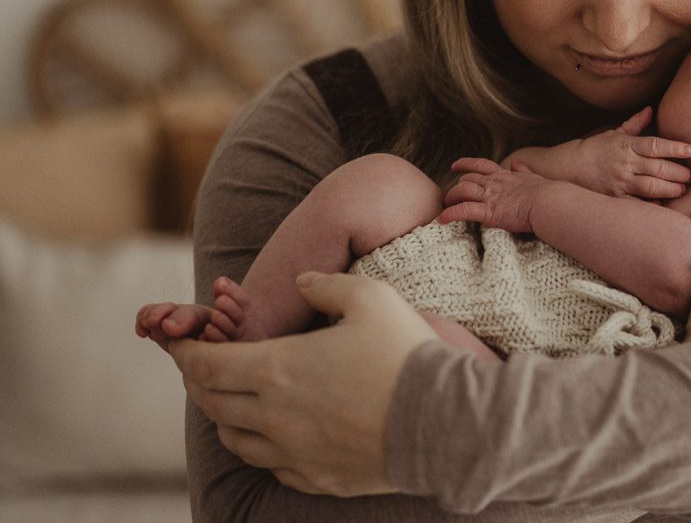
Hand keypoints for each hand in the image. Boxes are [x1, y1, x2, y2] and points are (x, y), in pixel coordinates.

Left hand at [170, 271, 437, 495]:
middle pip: (212, 403)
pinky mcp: (315, 477)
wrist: (444, 422)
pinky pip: (271, 466)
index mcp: (277, 369)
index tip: (177, 343)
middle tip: (201, 368)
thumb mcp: (371, 298)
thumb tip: (303, 281)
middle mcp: (273, 416)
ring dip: (225, 417)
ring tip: (233, 402)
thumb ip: (327, 284)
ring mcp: (292, 452)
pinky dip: (262, 447)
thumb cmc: (406, 355)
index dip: (184, 352)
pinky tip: (276, 434)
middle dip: (198, 382)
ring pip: (234, 440)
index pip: (205, 365)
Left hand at [441, 157, 545, 230]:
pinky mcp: (489, 212)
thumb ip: (522, 170)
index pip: (480, 165)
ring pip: (462, 191)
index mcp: (504, 176)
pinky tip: (441, 220)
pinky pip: (464, 211)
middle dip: (456, 187)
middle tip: (451, 196)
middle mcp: (494, 184)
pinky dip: (450, 215)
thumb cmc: (546, 193)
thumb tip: (517, 162)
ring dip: (451, 199)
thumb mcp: (532, 177)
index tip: (455, 166)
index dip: (466, 164)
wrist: (549, 203)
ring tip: (445, 207)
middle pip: (467, 180)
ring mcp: (490, 197)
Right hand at [573, 106, 690, 198]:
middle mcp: (625, 163)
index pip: (655, 145)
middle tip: (690, 176)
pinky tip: (663, 203)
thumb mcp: (616, 134)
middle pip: (657, 168)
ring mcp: (620, 182)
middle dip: (678, 173)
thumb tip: (651, 110)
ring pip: (650, 186)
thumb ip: (636, 124)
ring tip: (682, 190)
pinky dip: (652, 204)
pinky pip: (637, 203)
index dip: (674, 148)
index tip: (690, 150)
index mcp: (627, 145)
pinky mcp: (615, 198)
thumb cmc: (597, 149)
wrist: (570, 167)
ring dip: (670, 189)